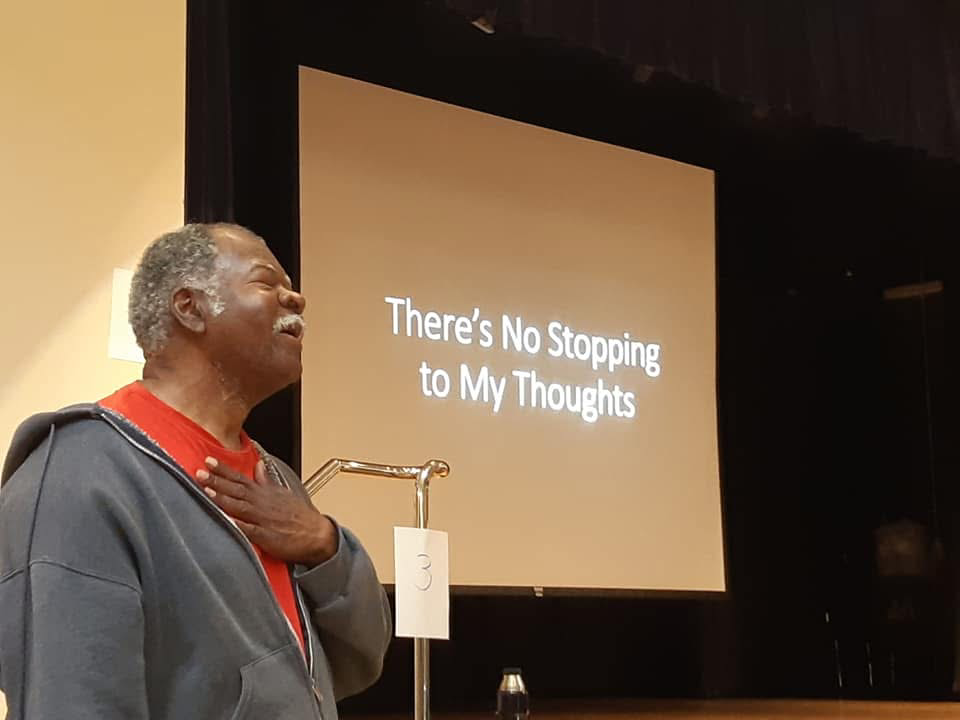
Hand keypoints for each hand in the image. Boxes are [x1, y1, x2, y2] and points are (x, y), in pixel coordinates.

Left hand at [196, 457, 337, 566]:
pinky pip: (249, 530)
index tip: (208, 461)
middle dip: (217, 480)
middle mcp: (261, 503)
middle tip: (200, 472)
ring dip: (223, 498)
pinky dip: (237, 525)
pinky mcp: (266, 536)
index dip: (223, 470)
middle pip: (236, 489)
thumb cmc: (298, 515)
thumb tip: (258, 465)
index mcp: (264, 493)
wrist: (316, 534)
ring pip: (239, 506)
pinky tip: (225, 520)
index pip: (240, 478)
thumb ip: (266, 480)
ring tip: (206, 490)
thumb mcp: (282, 493)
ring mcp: (263, 519)